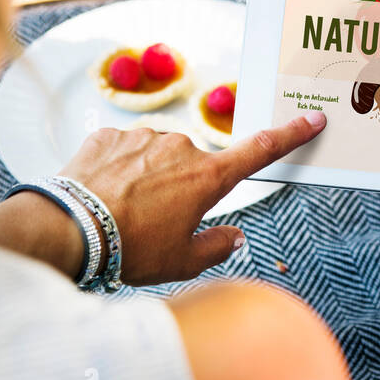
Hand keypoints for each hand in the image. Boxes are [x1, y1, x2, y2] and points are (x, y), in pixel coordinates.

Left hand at [57, 112, 326, 284]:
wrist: (66, 230)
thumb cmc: (130, 249)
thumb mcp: (181, 261)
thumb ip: (216, 247)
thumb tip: (235, 236)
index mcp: (208, 176)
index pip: (261, 150)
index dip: (291, 135)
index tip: (313, 118)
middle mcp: (181, 146)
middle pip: (194, 165)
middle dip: (180, 186)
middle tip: (152, 221)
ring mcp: (143, 136)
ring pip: (156, 156)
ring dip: (146, 177)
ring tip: (120, 210)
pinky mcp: (108, 135)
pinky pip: (122, 150)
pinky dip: (117, 170)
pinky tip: (101, 194)